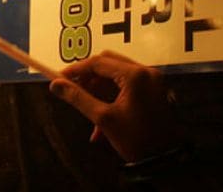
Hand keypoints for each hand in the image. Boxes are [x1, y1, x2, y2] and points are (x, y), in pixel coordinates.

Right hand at [49, 50, 183, 161]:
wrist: (165, 160)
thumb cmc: (138, 139)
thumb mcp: (104, 118)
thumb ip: (78, 98)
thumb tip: (57, 85)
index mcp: (135, 76)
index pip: (98, 62)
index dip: (76, 70)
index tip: (60, 78)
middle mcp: (146, 72)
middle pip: (108, 63)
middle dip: (88, 77)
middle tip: (72, 88)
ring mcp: (151, 80)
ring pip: (115, 74)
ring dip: (98, 88)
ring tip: (87, 106)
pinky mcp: (152, 89)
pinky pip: (125, 84)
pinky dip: (110, 95)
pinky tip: (101, 115)